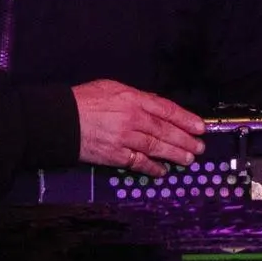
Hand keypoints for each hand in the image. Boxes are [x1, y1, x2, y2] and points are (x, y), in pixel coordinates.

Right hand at [72, 79, 206, 177]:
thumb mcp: (113, 88)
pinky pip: (137, 163)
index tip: (201, 127)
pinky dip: (152, 168)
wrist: (60, 120)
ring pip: (155, 147)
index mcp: (133, 99)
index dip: (186, 119)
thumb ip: (137, 97)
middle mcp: (132, 119)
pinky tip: (162, 171)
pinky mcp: (114, 156)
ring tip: (188, 159)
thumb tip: (155, 105)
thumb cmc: (85, 100)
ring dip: (174, 154)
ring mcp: (124, 139)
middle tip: (200, 148)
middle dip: (185, 140)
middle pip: (165, 131)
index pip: (167, 109)